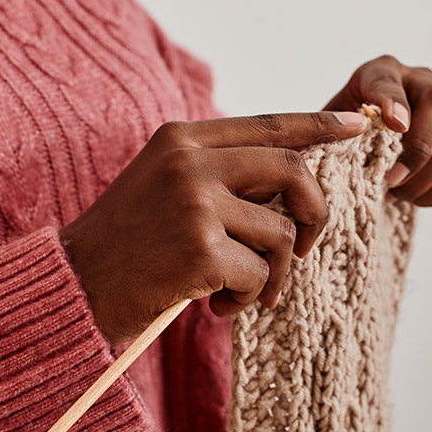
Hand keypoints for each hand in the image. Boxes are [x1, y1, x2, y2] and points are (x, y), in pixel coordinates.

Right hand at [60, 112, 367, 344]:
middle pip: (293, 170)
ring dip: (273, 273)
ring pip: (281, 234)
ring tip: (242, 291)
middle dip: (315, 212)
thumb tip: (290, 183)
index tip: (357, 126)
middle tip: (305, 245)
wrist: (75, 284)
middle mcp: (191, 162)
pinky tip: (218, 306)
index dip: (318, 125)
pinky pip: (260, 275)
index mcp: (183, 140)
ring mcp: (195, 204)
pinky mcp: (200, 251)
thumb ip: (223, 175)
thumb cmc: (128, 242)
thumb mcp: (168, 186)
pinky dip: (250, 298)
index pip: (268, 124)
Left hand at [324, 55, 431, 205]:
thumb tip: (331, 144)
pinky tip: (410, 197)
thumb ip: (332, 126)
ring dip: (422, 179)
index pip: (390, 80)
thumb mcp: (331, 120)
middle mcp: (423, 83)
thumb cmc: (346, 126)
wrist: (365, 134)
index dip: (393, 101)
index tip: (395, 125)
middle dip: (416, 151)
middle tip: (389, 180)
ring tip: (394, 193)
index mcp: (384, 71)